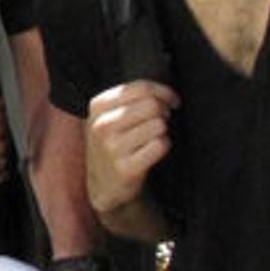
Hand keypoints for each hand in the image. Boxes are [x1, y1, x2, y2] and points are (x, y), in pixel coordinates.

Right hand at [84, 79, 177, 221]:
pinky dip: (162, 147)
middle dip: (164, 113)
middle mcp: (101, 125)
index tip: (172, 102)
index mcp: (97, 106)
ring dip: (162, 132)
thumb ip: (131, 98)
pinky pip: (160, 146)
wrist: (104, 182)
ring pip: (158, 126)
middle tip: (161, 121)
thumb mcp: (110, 115)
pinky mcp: (126, 168)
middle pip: (152, 105)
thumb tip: (167, 95)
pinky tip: (151, 151)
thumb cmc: (114, 142)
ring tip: (151, 138)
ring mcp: (111, 147)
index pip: (140, 88)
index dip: (164, 92)